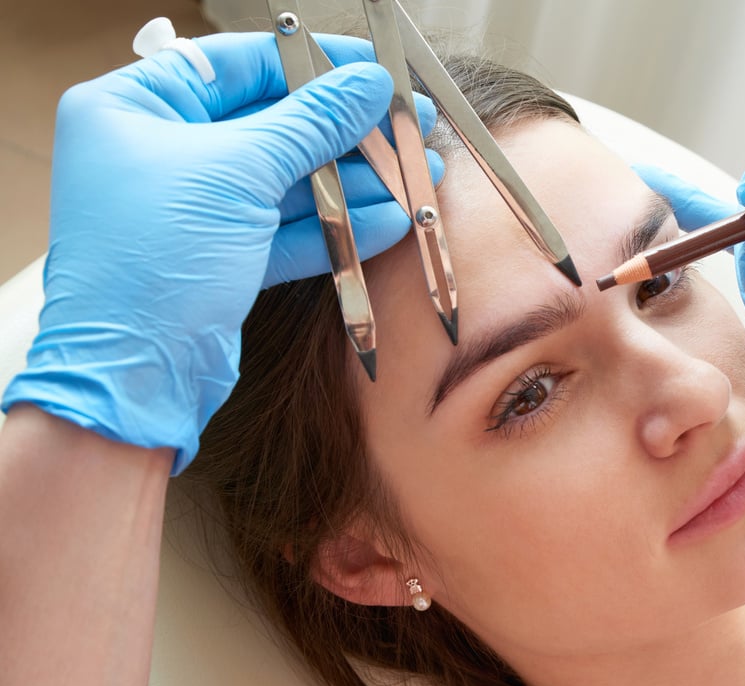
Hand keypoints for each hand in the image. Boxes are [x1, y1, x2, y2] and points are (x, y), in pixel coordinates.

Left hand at [1, 32, 442, 473]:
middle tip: (412, 122)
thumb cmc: (156, 259)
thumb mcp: (238, 172)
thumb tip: (370, 83)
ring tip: (421, 173)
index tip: (372, 67)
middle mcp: (161, 152)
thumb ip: (311, 123)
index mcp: (136, 107)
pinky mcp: (223, 259)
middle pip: (272, 124)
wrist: (135, 377)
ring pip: (289, 182)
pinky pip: (288, 231)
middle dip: (347, 130)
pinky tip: (393, 221)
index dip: (311, 63)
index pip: (238, 65)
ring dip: (357, 181)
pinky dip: (338, 227)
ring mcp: (194, 210)